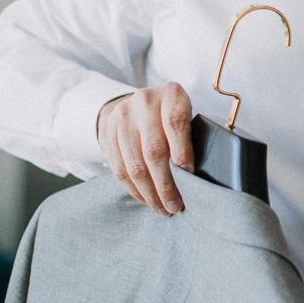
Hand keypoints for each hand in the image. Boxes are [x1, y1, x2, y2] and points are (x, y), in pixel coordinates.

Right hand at [97, 82, 194, 215]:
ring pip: (134, 164)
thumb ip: (190, 136)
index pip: (175, 123)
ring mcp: (122, 117)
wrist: (138, 101)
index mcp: (171, 94)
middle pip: (153, 150)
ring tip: (162, 209)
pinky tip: (145, 199)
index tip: (190, 175)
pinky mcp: (108, 132)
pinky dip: (133, 189)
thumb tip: (195, 177)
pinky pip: (119, 168)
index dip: (183, 152)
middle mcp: (144, 101)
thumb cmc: (171, 114)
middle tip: (175, 205)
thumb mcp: (187, 114)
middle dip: (166, 184)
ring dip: (149, 193)